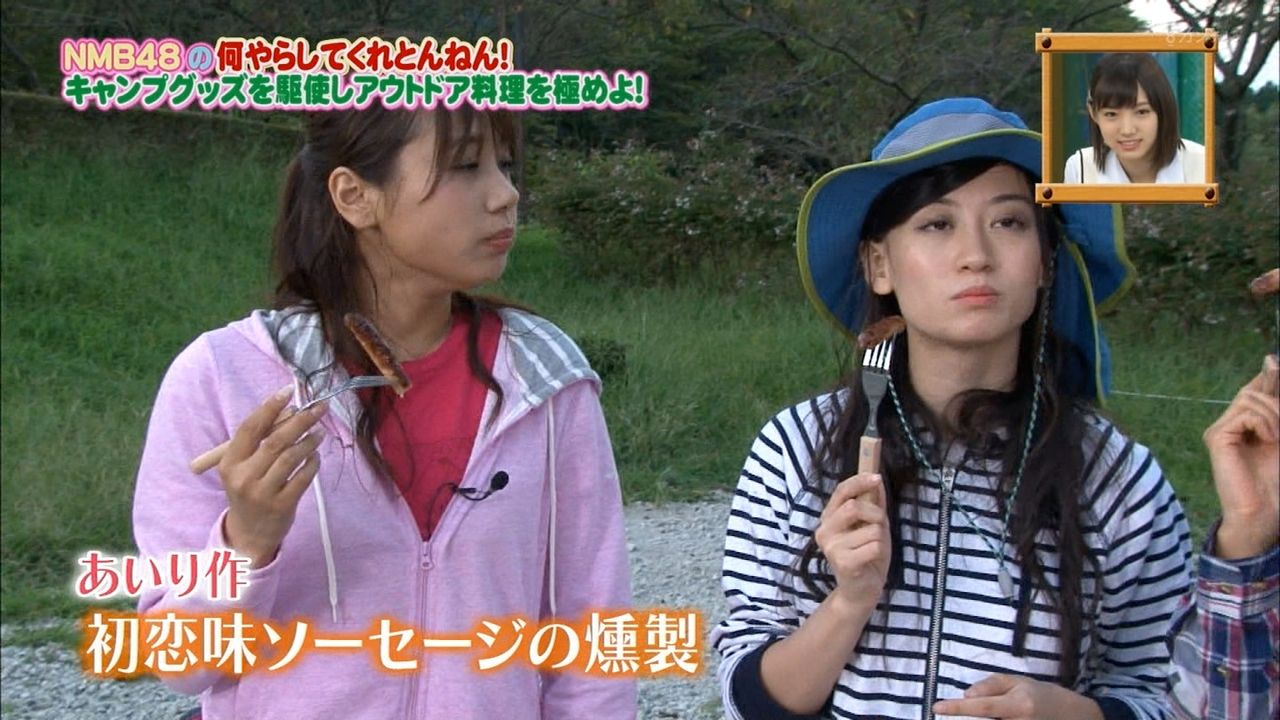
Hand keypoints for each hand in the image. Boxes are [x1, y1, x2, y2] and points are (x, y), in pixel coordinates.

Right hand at [219, 385, 328, 567]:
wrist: (249, 533)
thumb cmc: (249, 489)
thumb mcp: (244, 467)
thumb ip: (261, 440)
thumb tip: (290, 409)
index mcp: (230, 463)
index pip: (250, 428)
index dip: (270, 407)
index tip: (288, 390)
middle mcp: (243, 477)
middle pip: (275, 440)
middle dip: (300, 420)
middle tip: (319, 407)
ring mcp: (263, 493)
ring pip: (291, 458)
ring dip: (309, 440)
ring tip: (319, 433)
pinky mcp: (282, 506)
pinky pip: (304, 477)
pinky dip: (313, 463)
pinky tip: (315, 456)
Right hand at [813, 473, 890, 612]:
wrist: (861, 590)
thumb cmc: (867, 556)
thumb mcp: (872, 526)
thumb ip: (873, 504)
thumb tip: (876, 481)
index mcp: (829, 518)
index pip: (841, 491)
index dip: (858, 481)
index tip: (876, 477)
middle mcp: (824, 531)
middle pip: (854, 507)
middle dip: (876, 514)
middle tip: (880, 526)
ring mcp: (831, 547)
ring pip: (870, 529)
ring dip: (880, 538)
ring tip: (873, 549)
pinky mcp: (843, 562)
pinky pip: (874, 546)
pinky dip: (880, 552)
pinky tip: (870, 561)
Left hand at [933, 674, 1101, 718]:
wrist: (1076, 716)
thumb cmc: (1044, 695)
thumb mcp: (1019, 681)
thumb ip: (991, 685)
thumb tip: (966, 695)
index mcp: (1018, 705)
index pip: (980, 706)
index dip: (956, 708)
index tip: (936, 707)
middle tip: (951, 712)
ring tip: (986, 712)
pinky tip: (994, 716)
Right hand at [1204, 354, 1279, 559]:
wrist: (1264, 512)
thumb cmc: (1277, 479)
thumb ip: (1277, 407)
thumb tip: (1270, 360)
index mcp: (1246, 424)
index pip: (1257, 388)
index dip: (1271, 376)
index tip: (1276, 363)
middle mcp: (1230, 423)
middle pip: (1254, 390)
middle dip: (1277, 402)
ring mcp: (1221, 430)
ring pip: (1250, 399)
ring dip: (1274, 415)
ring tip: (1278, 439)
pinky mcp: (1217, 437)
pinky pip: (1244, 413)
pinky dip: (1263, 424)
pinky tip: (1268, 441)